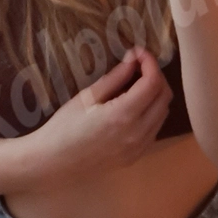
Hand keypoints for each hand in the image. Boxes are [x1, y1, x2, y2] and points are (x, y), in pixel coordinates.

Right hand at [28, 47, 172, 189]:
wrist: (53, 164)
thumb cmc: (64, 128)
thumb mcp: (87, 97)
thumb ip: (115, 78)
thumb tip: (133, 59)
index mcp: (123, 115)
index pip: (152, 82)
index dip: (150, 62)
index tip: (139, 52)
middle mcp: (138, 133)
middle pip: (164, 97)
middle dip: (156, 76)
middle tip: (139, 66)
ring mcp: (139, 148)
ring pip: (163, 114)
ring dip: (156, 95)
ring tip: (137, 85)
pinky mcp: (136, 156)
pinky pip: (155, 129)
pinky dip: (152, 113)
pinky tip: (135, 107)